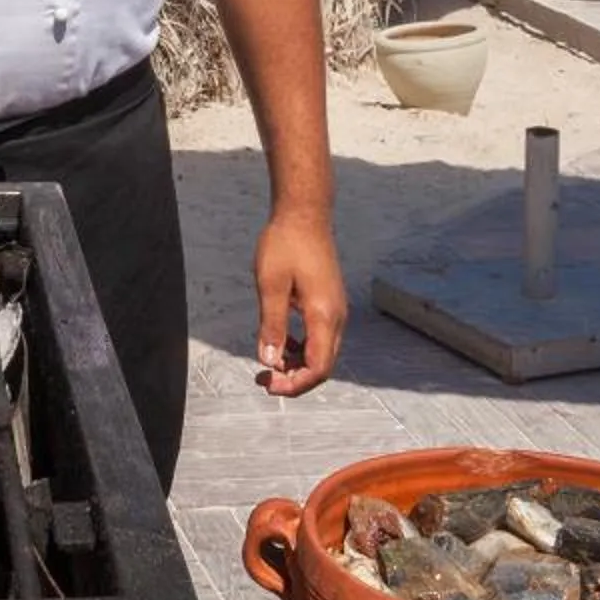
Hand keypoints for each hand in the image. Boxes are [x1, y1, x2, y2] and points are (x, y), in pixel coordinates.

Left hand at [253, 212, 345, 396]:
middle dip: (294, 379)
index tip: (267, 384)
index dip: (294, 385)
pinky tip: (281, 342)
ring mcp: (335, 309)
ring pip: (322, 353)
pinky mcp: (329, 303)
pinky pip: (320, 337)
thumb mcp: (270, 285)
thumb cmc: (285, 244)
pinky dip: (302, 348)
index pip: (318, 368)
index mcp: (324, 314)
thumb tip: (269, 361)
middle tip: (263, 379)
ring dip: (297, 365)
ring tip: (269, 364)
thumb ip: (272, 326)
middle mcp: (336, 316)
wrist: (305, 214)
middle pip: (323, 365)